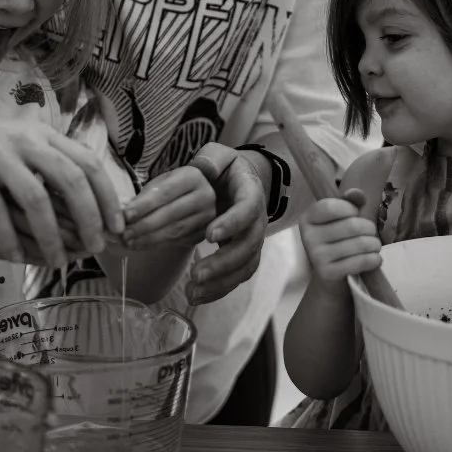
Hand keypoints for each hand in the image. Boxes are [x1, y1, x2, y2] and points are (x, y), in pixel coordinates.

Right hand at [0, 107, 126, 267]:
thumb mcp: (23, 142)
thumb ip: (50, 162)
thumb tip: (87, 192)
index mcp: (44, 134)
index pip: (88, 162)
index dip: (106, 194)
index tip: (117, 224)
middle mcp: (26, 139)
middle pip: (69, 178)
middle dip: (88, 216)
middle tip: (96, 247)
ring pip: (34, 197)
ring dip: (50, 234)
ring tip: (57, 262)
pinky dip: (7, 236)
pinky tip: (15, 258)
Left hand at [120, 166, 216, 249]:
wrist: (196, 197)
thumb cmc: (173, 187)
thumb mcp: (161, 183)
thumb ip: (145, 197)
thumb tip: (123, 215)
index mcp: (192, 177)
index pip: (165, 193)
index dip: (144, 205)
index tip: (125, 216)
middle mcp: (205, 196)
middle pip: (171, 213)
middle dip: (144, 225)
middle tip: (124, 234)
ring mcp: (207, 217)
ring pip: (174, 230)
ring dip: (148, 238)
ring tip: (128, 241)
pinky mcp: (203, 233)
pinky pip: (178, 241)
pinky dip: (156, 244)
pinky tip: (141, 245)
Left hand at [187, 153, 267, 305]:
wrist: (240, 182)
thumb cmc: (227, 169)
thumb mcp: (219, 155)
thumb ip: (211, 158)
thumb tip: (203, 167)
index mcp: (251, 193)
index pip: (248, 209)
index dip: (232, 223)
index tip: (209, 234)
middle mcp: (257, 220)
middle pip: (249, 246)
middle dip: (224, 262)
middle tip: (197, 273)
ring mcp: (253, 241)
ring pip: (245, 267)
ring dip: (220, 282)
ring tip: (193, 290)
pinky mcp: (244, 257)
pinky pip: (237, 278)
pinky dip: (218, 290)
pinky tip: (197, 296)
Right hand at [299, 193, 381, 288]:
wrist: (330, 275)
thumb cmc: (337, 240)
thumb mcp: (340, 218)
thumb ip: (350, 202)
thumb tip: (357, 193)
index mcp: (308, 218)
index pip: (331, 207)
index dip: (350, 209)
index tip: (354, 214)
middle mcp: (308, 236)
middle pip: (351, 225)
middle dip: (370, 228)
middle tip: (371, 233)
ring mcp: (317, 256)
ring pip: (359, 244)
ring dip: (374, 244)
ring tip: (374, 246)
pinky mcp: (328, 273)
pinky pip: (360, 261)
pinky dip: (374, 259)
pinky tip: (374, 258)